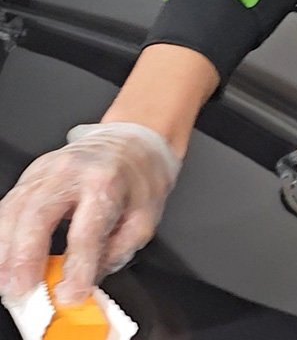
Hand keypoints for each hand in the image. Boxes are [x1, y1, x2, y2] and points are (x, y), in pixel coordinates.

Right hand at [0, 123, 180, 303]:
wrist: (133, 141)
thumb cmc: (139, 179)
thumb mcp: (144, 218)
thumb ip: (116, 251)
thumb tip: (87, 282)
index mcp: (107, 181)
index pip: (87, 230)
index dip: (77, 266)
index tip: (70, 294)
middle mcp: (72, 171)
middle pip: (38, 214)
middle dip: (24, 257)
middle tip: (21, 290)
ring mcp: (47, 170)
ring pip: (14, 210)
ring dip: (6, 250)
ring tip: (7, 282)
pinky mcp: (32, 174)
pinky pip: (10, 206)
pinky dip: (3, 235)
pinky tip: (4, 257)